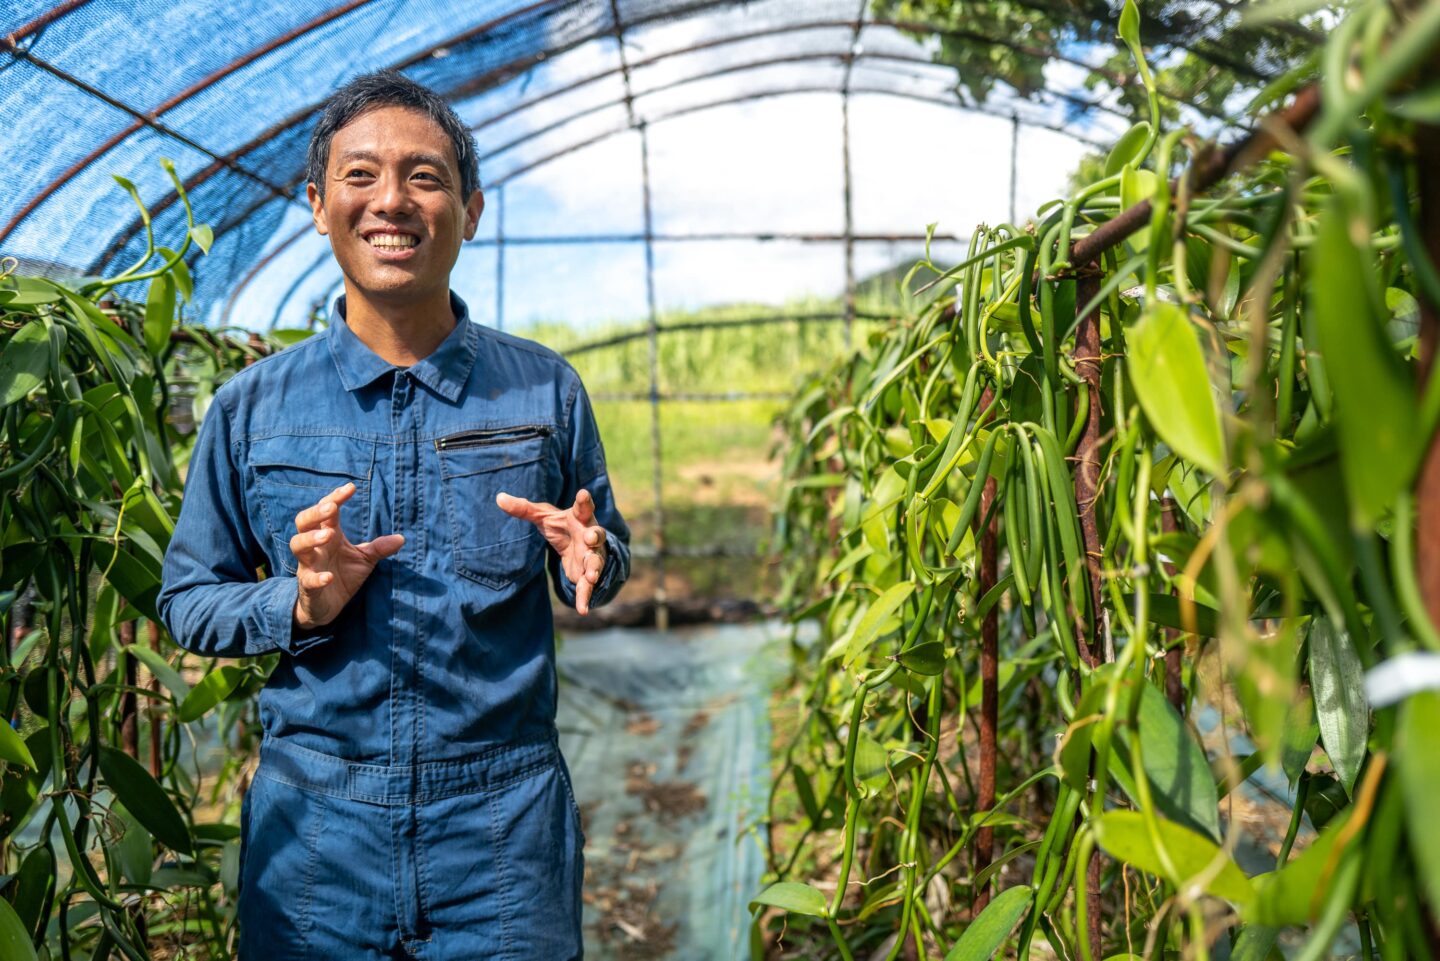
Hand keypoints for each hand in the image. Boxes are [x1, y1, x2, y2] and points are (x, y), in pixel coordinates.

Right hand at [290, 482, 403, 629]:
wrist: (325, 607)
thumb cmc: (342, 576)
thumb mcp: (364, 560)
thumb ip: (379, 548)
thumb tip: (401, 538)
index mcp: (328, 535)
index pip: (326, 511)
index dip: (336, 497)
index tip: (351, 487)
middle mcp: (314, 547)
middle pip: (303, 522)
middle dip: (315, 512)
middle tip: (331, 507)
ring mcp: (308, 566)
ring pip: (297, 545)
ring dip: (310, 539)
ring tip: (328, 535)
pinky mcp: (307, 587)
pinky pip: (307, 580)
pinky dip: (317, 578)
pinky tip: (328, 577)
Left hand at [496, 488, 607, 614]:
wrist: (579, 543)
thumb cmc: (562, 525)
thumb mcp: (543, 516)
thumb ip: (524, 509)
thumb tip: (499, 497)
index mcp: (579, 517)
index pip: (583, 507)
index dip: (584, 500)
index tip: (583, 493)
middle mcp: (590, 535)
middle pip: (596, 534)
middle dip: (594, 536)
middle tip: (590, 537)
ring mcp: (591, 555)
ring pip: (595, 561)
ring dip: (594, 568)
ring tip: (592, 576)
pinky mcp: (587, 574)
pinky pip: (588, 586)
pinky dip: (585, 597)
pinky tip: (583, 609)